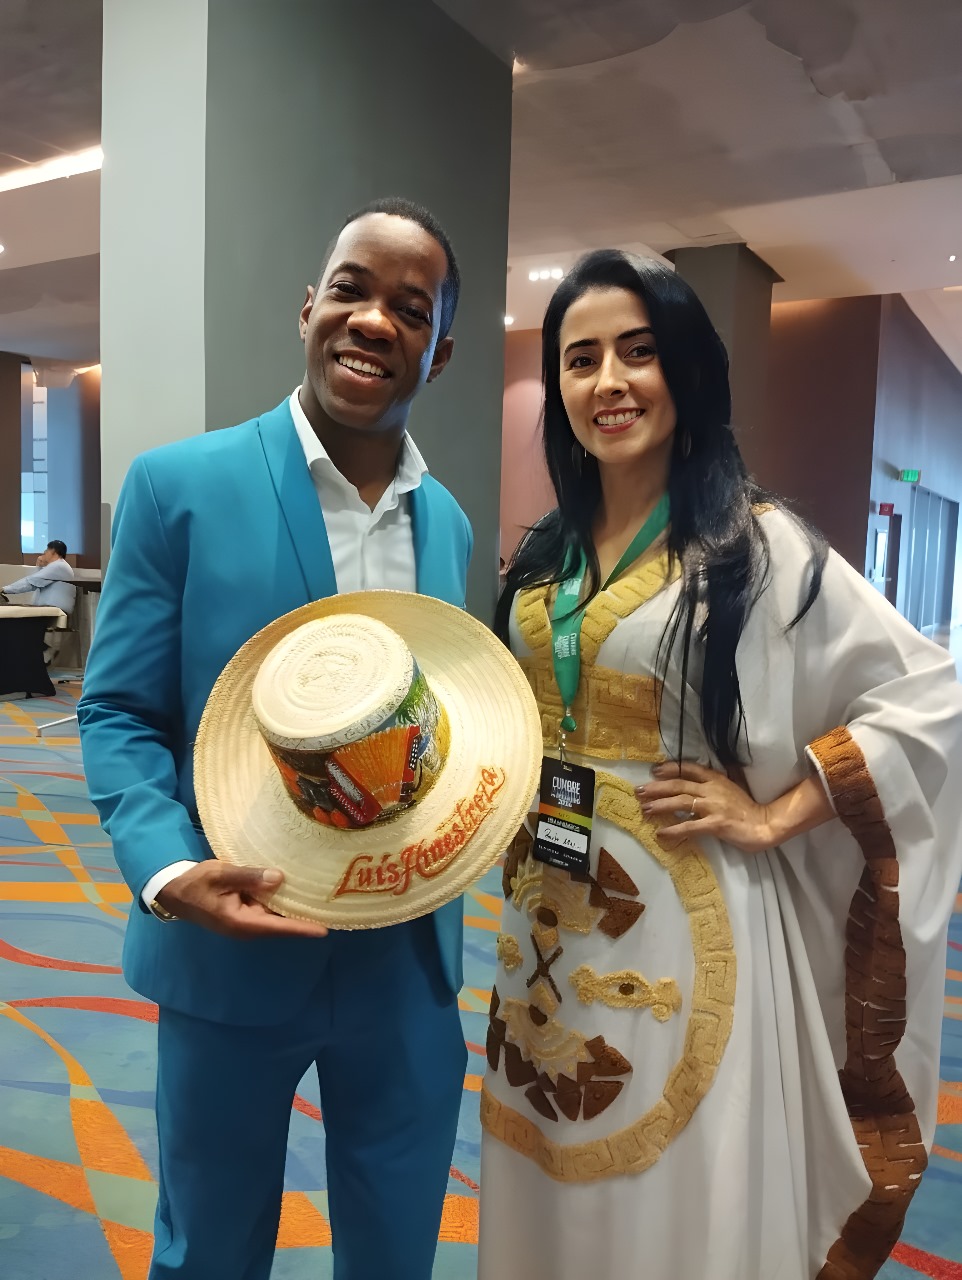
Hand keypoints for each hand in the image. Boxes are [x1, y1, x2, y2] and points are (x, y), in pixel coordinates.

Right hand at [155, 863, 328, 938]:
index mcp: (241, 922)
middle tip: (332, 908)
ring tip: (322, 900)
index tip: (325, 930)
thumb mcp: (220, 874)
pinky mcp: (245, 914)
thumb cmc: (195, 883)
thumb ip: (248, 876)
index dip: (302, 927)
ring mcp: (246, 922)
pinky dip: (282, 903)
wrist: (174, 890)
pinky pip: (268, 910)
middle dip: (304, 918)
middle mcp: (247, 927)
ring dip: (295, 909)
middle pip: (281, 923)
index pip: (277, 926)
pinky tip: (298, 891)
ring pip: (276, 916)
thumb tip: (278, 878)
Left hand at [636, 762, 773, 854]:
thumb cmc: (747, 808)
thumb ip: (716, 780)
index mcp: (716, 779)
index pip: (689, 769)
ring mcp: (713, 807)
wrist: (765, 825)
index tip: (654, 770)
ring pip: (680, 802)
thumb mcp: (732, 786)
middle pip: (679, 785)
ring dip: (660, 805)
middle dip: (656, 787)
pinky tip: (661, 833)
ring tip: (644, 809)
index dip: (671, 768)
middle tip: (639, 790)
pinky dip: (673, 829)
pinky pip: (689, 827)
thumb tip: (701, 775)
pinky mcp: (715, 824)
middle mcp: (712, 789)